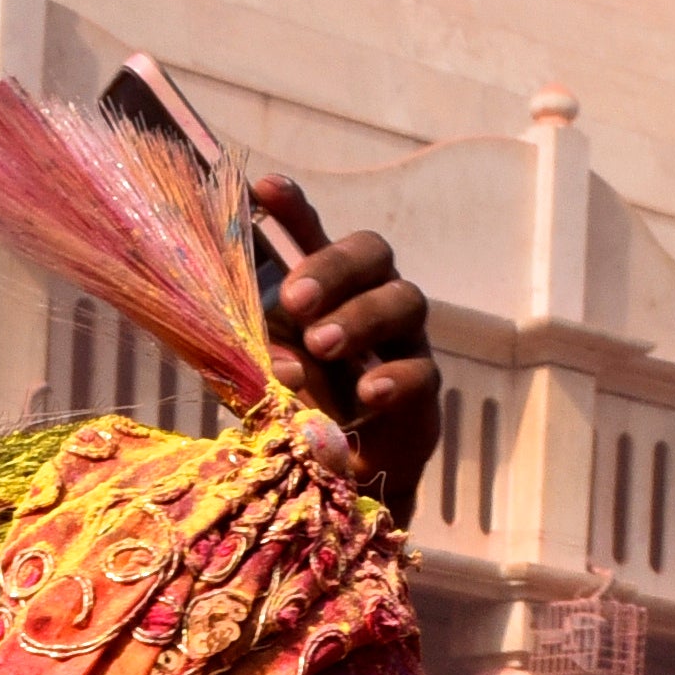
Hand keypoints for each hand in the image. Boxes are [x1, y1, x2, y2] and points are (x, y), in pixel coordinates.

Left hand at [254, 181, 442, 514]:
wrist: (340, 486)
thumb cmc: (298, 413)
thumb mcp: (262, 376)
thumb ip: (253, 351)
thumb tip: (251, 341)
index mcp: (327, 290)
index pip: (315, 234)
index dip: (295, 209)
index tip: (264, 188)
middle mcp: (371, 302)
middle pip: (373, 253)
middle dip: (334, 267)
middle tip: (295, 300)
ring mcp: (403, 345)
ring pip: (405, 301)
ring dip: (359, 318)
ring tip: (320, 345)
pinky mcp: (423, 396)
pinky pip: (421, 373)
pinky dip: (392, 378)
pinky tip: (364, 395)